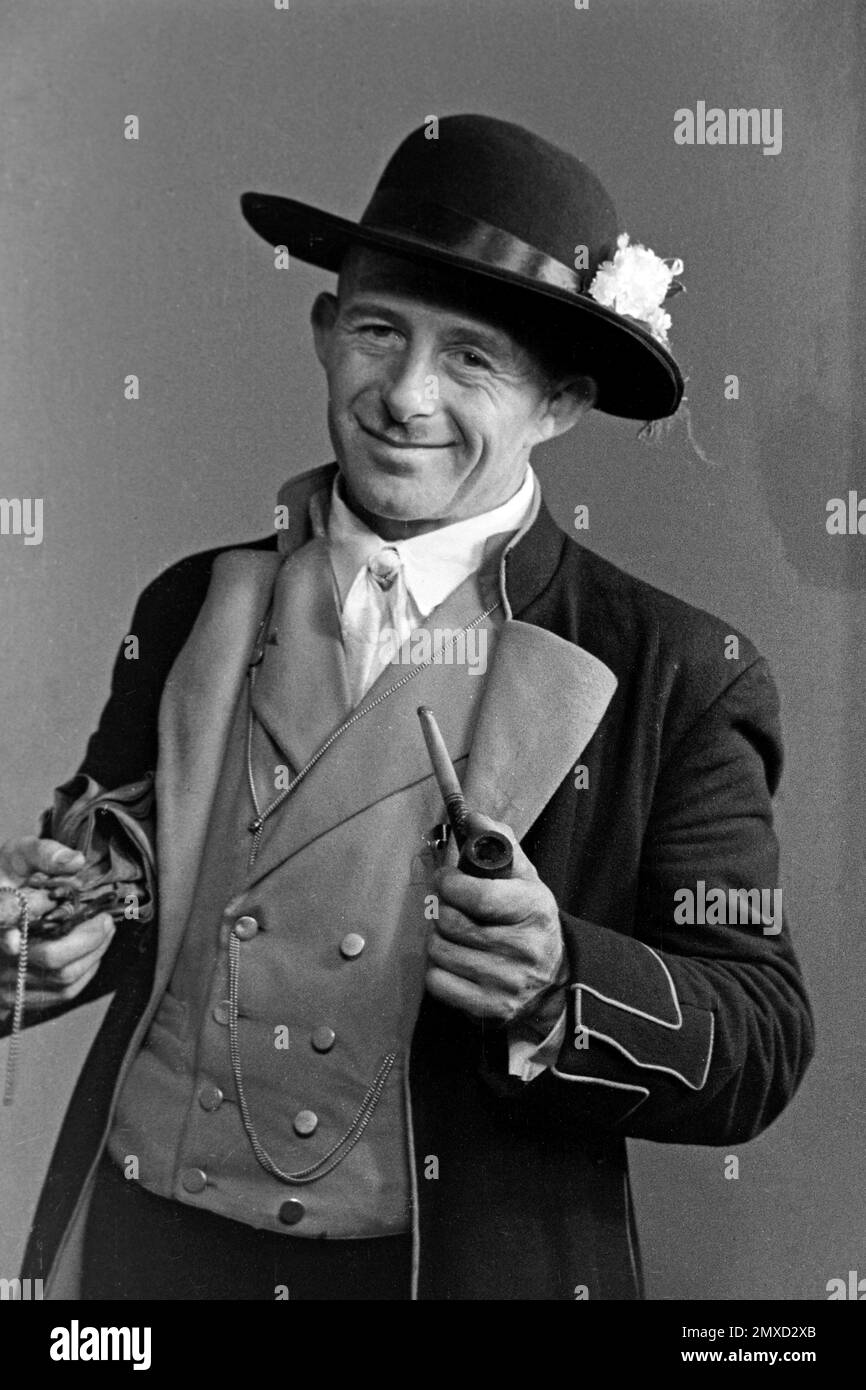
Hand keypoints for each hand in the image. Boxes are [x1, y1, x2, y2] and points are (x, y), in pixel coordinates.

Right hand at [0, 836, 115, 1014]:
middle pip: (50, 957)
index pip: (9, 915)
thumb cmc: (9, 875)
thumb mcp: (19, 854)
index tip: (82, 911)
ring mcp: (5, 980)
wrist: (0, 900)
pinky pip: (61, 993)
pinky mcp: (15, 998)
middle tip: (106, 919)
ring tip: (104, 930)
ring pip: (61, 978)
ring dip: (94, 954)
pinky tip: (92, 950)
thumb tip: (75, 861)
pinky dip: (85, 971)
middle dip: (89, 938)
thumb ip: (43, 853)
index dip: (49, 918)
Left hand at [426, 814, 566, 1025]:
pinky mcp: (489, 1009)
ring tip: (453, 936)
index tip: (445, 879)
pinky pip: (437, 983)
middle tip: (449, 908)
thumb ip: (500, 843)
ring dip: (438, 940)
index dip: (450, 883)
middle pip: (452, 924)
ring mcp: (506, 982)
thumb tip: (474, 818)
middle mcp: (523, 948)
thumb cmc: (530, 921)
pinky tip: (454, 963)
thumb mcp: (526, 879)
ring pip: (440, 952)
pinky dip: (437, 971)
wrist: (554, 981)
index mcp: (534, 909)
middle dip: (442, 911)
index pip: (479, 896)